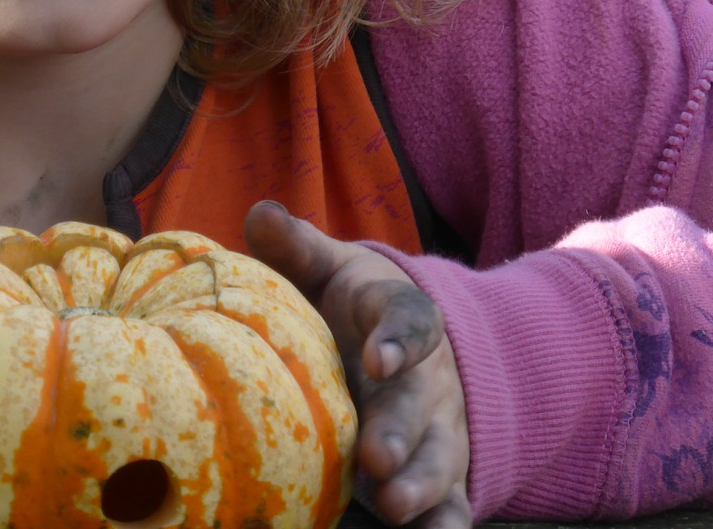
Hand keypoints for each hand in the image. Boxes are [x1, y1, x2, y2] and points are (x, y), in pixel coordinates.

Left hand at [244, 201, 470, 527]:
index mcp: (400, 317)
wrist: (397, 341)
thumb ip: (296, 246)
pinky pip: (451, 503)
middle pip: (421, 401)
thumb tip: (261, 213)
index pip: (409, 321)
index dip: (398, 339)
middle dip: (401, 430)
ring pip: (441, 458)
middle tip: (375, 455)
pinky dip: (445, 525)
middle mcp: (427, 376)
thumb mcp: (326, 267)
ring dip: (422, 483)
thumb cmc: (347, 303)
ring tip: (394, 507)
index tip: (379, 356)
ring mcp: (437, 428)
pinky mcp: (439, 473)